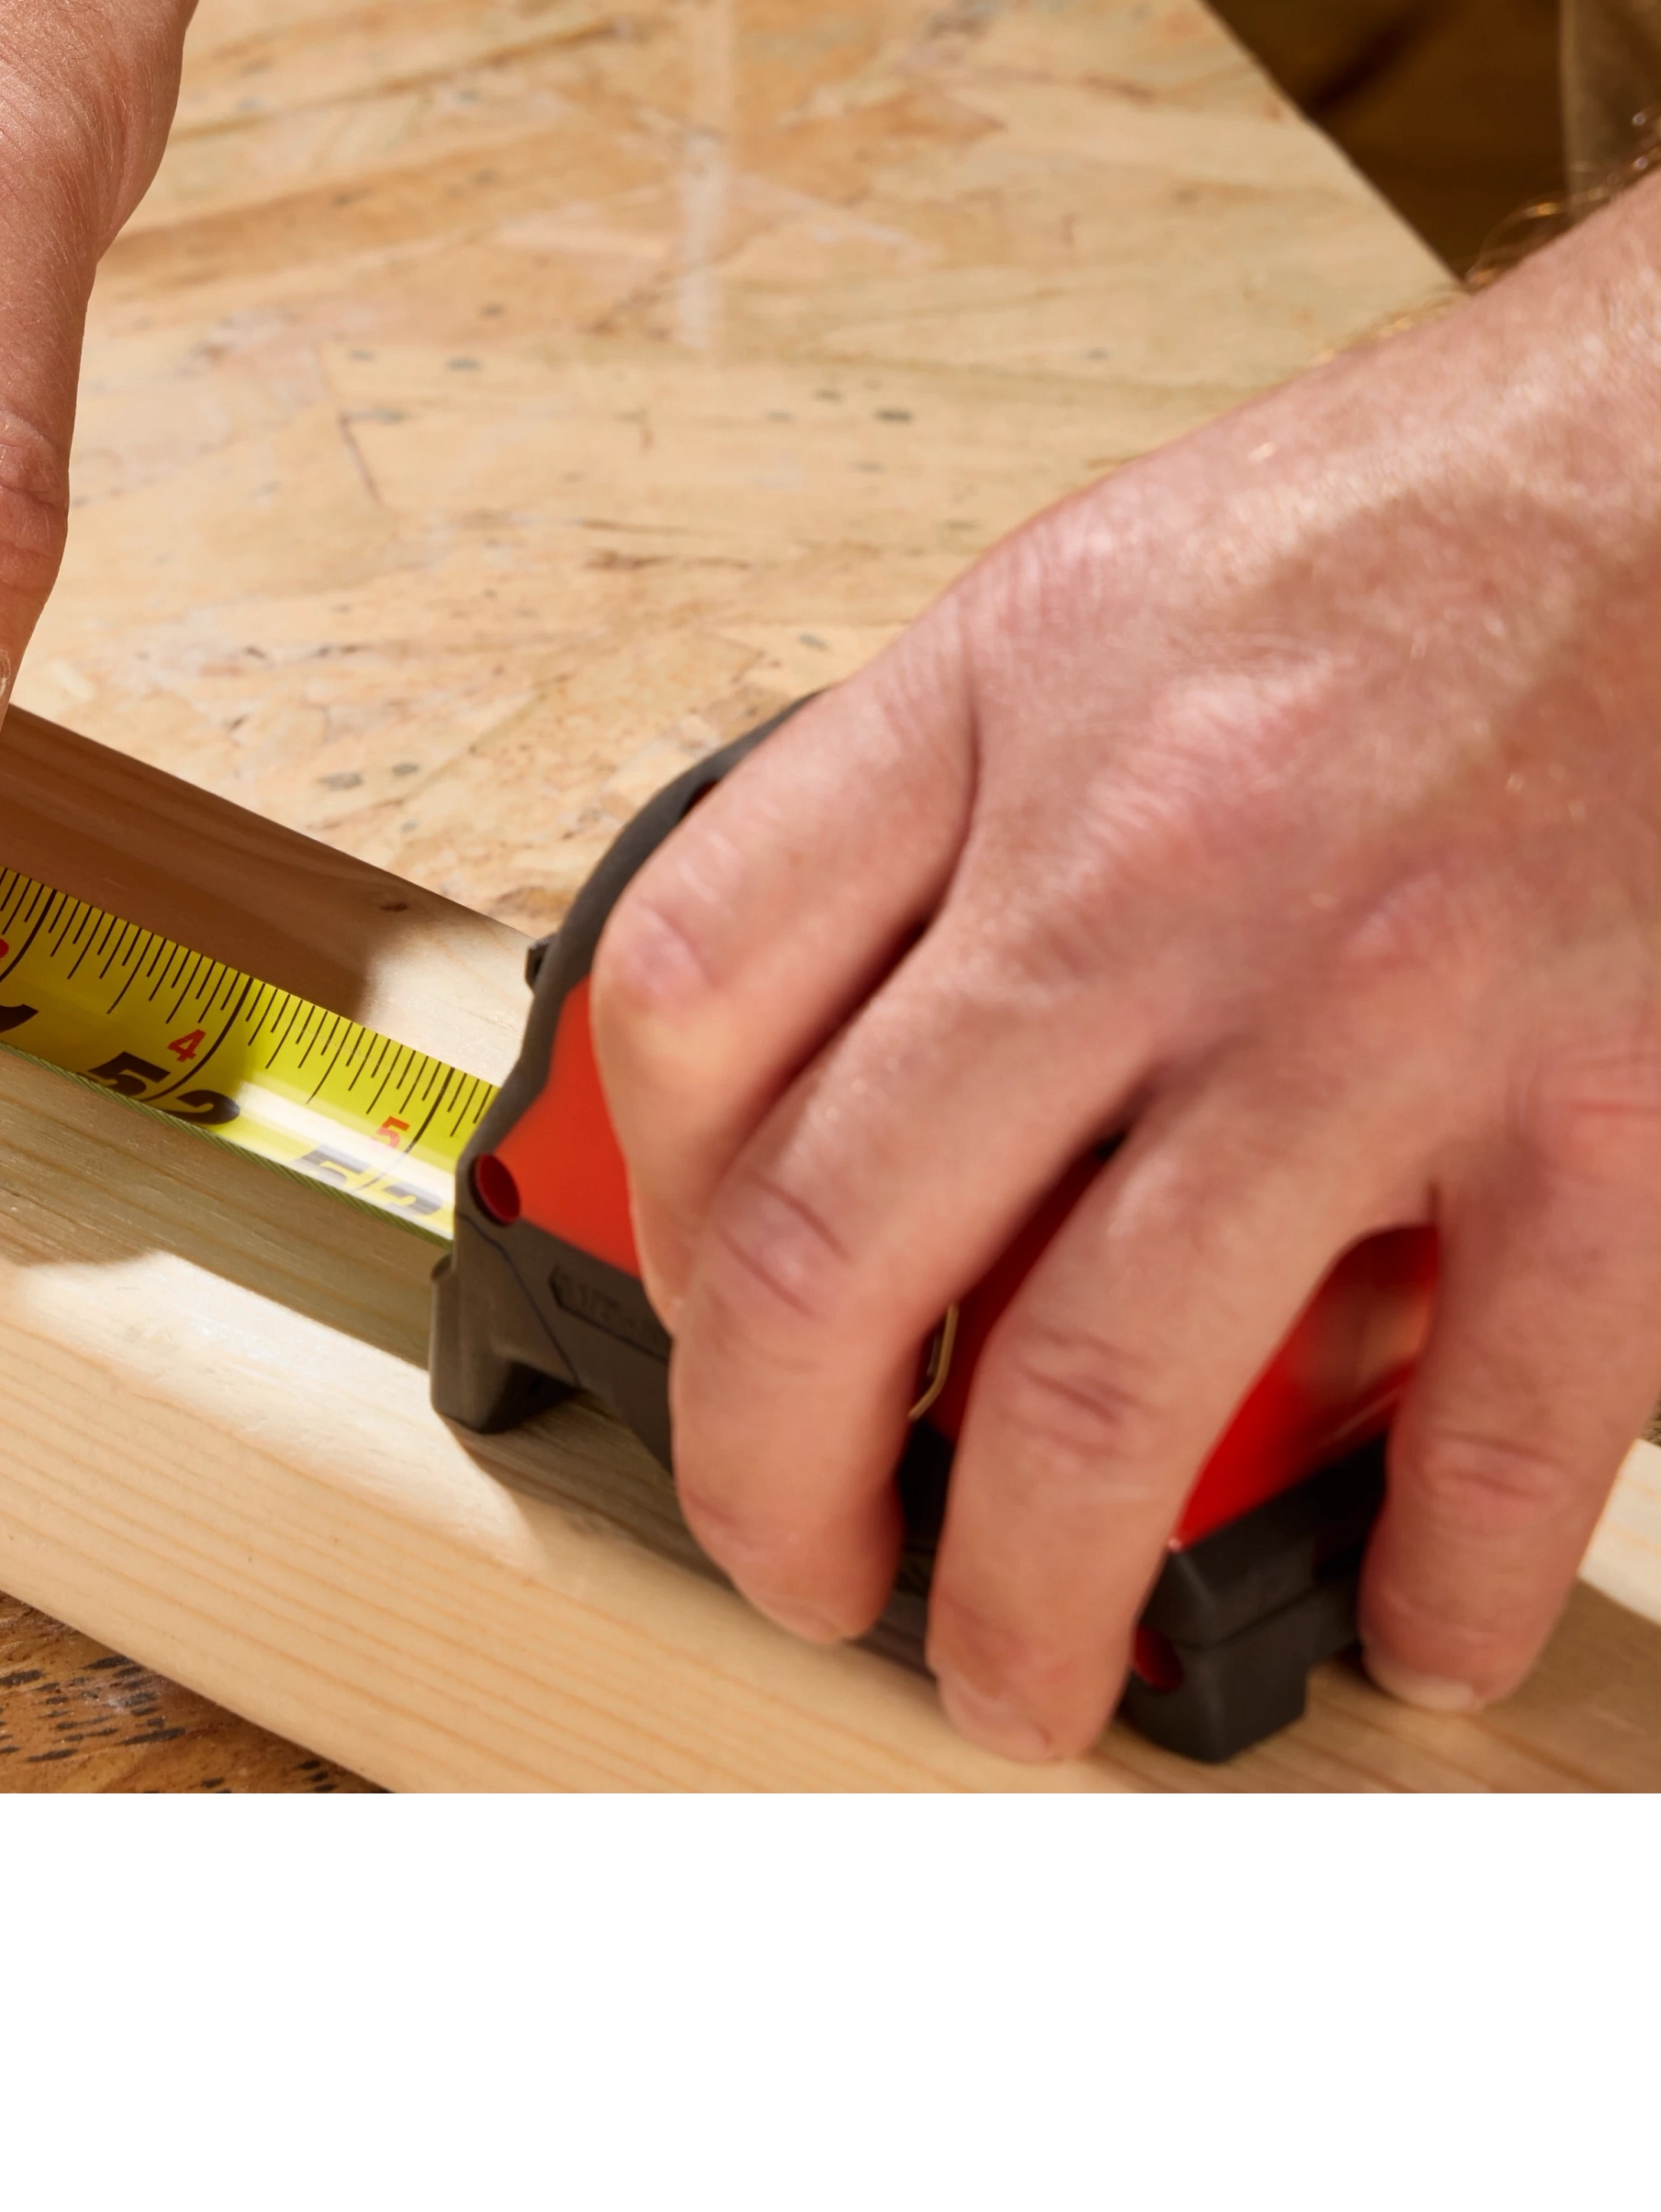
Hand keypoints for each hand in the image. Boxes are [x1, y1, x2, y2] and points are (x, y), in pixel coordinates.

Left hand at [595, 183, 1660, 1757]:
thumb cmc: (1392, 533)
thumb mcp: (1065, 612)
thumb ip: (920, 823)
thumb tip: (833, 1091)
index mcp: (986, 731)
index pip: (688, 997)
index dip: (647, 1193)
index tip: (690, 1295)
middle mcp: (1142, 882)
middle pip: (835, 1245)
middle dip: (775, 1474)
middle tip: (795, 1567)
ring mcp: (1369, 1015)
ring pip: (1106, 1388)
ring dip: (1031, 1590)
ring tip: (1016, 1678)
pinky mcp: (1602, 1115)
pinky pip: (1491, 1422)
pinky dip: (1433, 1573)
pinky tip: (1400, 1626)